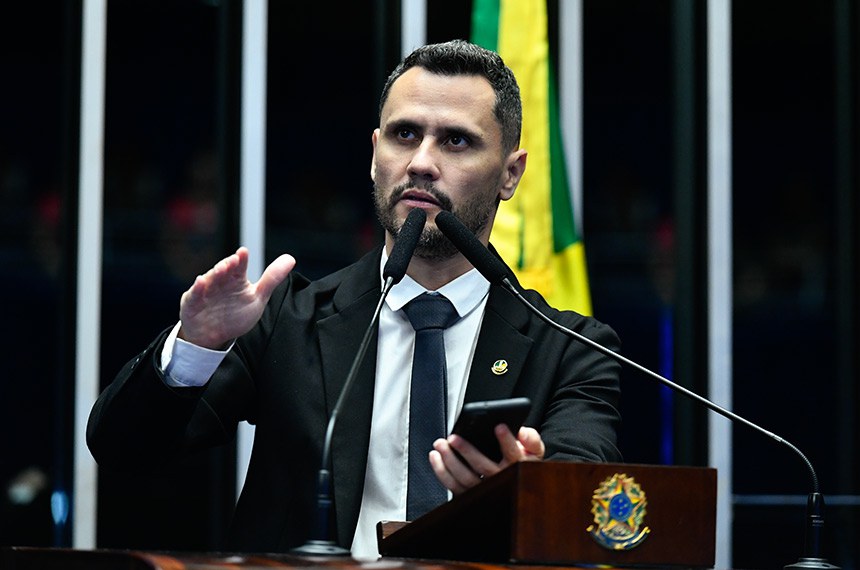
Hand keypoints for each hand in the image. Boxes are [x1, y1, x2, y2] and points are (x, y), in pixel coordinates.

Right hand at [178, 247, 295, 348]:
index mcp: (236, 279)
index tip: (244, 253)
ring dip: (215, 273)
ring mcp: (206, 291)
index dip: (241, 260)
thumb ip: (272, 279)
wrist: (214, 336)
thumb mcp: (257, 298)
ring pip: (210, 279)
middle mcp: (220, 282)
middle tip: (234, 260)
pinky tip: (201, 282)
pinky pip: (195, 295)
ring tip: (222, 268)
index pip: (239, 267)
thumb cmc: (235, 314)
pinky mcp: (193, 303)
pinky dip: (197, 289)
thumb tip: (290, 258)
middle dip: (228, 265)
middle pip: (224, 271)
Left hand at [429, 425, 544, 494]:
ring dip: (449, 461)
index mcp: (517, 465)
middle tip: (453, 438)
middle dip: (467, 451)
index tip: (499, 426)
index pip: (513, 453)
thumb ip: (531, 438)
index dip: (507, 440)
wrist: (517, 481)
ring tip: (440, 445)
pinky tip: (435, 457)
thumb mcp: (534, 449)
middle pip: (483, 468)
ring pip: (465, 479)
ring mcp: (484, 489)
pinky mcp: (470, 493)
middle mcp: (500, 479)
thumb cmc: (522, 460)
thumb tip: (522, 433)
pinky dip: (441, 472)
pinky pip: (453, 486)